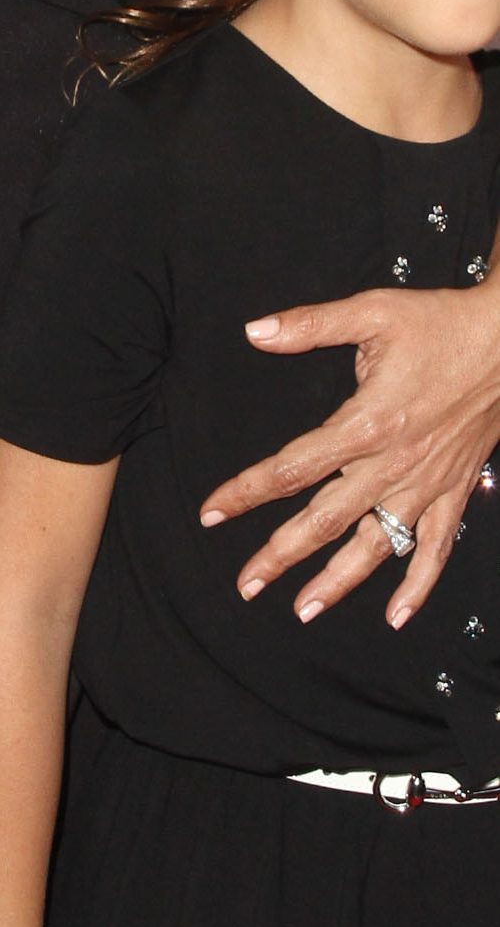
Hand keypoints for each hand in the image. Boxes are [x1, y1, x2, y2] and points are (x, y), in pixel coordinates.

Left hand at [200, 278, 499, 622]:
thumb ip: (311, 325)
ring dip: (337, 581)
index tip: (212, 512)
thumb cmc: (443, 323)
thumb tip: (255, 331)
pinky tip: (396, 615)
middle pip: (325, 520)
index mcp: (367, 422)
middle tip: (246, 584)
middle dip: (280, 555)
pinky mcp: (455, 491)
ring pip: (376, 545)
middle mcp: (392, 464)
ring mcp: (426, 484)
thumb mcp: (373, 311)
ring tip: (303, 609)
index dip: (247, 490)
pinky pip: (435, 549)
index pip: (293, 467)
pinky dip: (417, 585)